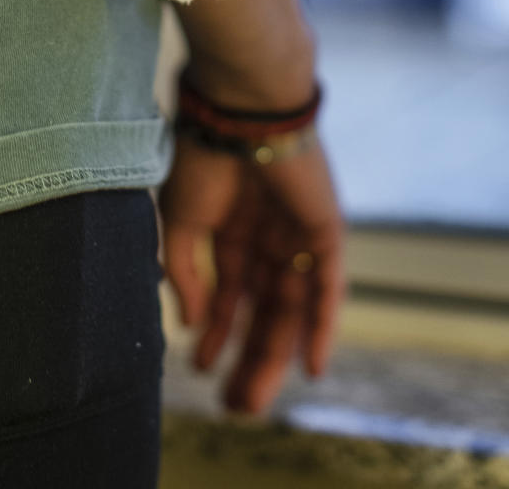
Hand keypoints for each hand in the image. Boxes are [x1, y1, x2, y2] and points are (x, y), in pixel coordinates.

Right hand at [158, 128, 345, 414]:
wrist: (240, 105)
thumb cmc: (203, 151)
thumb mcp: (180, 218)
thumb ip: (185, 271)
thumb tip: (190, 322)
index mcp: (232, 223)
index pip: (229, 289)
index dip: (216, 330)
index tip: (201, 368)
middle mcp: (268, 232)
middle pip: (263, 306)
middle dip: (248, 354)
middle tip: (234, 403)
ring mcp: (298, 232)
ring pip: (290, 307)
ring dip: (275, 353)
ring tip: (252, 399)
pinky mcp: (326, 229)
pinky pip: (328, 287)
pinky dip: (322, 326)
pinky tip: (312, 365)